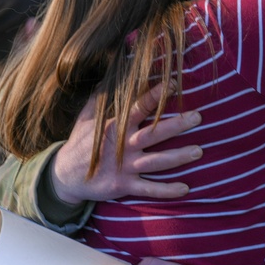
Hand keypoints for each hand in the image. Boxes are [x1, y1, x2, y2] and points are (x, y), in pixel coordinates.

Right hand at [51, 83, 201, 202]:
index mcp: (116, 125)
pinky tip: (185, 188)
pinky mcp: (124, 186)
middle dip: (176, 125)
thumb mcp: (86, 117)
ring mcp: (125, 167)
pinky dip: (166, 190)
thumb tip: (113, 73)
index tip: (174, 84)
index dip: (156, 95)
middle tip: (198, 117)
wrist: (65, 175)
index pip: (139, 107)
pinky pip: (148, 189)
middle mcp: (123, 146)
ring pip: (156, 162)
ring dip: (178, 157)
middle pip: (154, 134)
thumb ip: (102, 97)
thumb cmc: (81, 142)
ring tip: (199, 151)